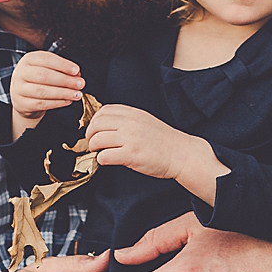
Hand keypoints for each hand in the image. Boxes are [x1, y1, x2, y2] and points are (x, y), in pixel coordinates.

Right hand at [9, 49, 84, 129]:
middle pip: (44, 76)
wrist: (22, 97)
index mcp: (29, 59)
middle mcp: (21, 73)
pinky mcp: (22, 103)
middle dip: (65, 80)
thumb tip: (77, 75)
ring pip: (42, 91)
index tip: (76, 70)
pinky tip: (67, 100)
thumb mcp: (46, 68)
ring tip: (76, 94)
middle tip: (80, 83)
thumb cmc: (37, 79)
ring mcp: (19, 89)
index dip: (62, 65)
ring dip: (63, 93)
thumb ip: (61, 70)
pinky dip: (57, 103)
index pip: (46, 59)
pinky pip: (41, 104)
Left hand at [84, 102, 204, 182]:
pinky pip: (105, 156)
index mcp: (133, 113)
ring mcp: (130, 139)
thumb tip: (105, 125)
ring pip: (97, 140)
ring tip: (100, 152)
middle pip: (96, 124)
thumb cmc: (164, 140)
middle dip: (90, 135)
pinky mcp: (131, 155)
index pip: (103, 111)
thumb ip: (127, 120)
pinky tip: (108, 160)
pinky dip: (101, 159)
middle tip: (93, 143)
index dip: (94, 121)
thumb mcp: (145, 121)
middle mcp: (130, 123)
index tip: (95, 130)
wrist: (181, 153)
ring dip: (94, 148)